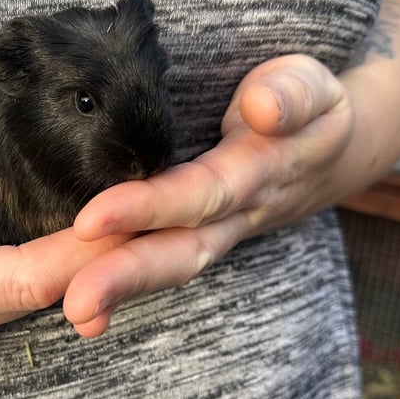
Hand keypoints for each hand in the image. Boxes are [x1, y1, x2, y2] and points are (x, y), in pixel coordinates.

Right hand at [0, 63, 125, 372]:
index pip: (22, 279)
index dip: (88, 254)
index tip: (137, 221)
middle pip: (32, 301)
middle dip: (94, 265)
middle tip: (147, 217)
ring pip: (10, 311)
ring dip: (64, 276)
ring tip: (112, 227)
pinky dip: (23, 283)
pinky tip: (43, 249)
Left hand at [63, 54, 353, 337]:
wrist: (329, 154)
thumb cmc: (309, 107)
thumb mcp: (312, 86)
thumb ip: (294, 93)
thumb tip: (264, 107)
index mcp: (260, 171)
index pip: (202, 193)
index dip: (151, 208)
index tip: (91, 220)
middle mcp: (235, 215)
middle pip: (181, 252)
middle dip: (126, 278)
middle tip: (76, 305)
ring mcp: (216, 233)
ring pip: (168, 266)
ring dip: (118, 292)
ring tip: (70, 312)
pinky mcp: (196, 238)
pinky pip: (158, 264)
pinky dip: (118, 288)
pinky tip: (74, 301)